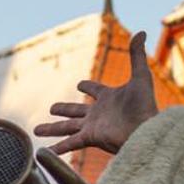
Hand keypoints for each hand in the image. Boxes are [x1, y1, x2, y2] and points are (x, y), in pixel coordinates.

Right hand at [33, 31, 158, 154]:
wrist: (147, 130)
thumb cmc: (146, 106)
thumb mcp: (141, 77)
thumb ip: (137, 55)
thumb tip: (141, 31)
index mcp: (109, 97)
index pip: (95, 89)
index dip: (88, 86)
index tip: (80, 84)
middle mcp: (99, 113)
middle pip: (75, 110)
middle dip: (63, 109)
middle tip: (51, 109)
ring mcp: (93, 126)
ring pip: (67, 127)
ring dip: (52, 128)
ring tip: (36, 130)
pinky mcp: (91, 138)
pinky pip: (70, 142)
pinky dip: (58, 147)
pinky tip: (44, 152)